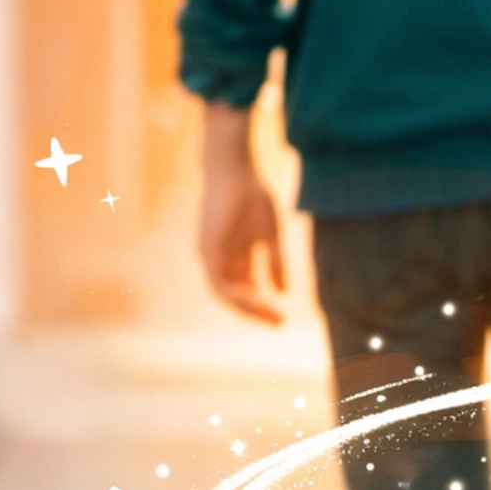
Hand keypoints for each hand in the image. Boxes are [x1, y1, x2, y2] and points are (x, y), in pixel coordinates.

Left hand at [199, 101, 284, 322]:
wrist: (233, 166)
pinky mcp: (206, 248)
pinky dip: (237, 293)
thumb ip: (276, 261)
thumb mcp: (271, 233)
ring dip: (248, 307)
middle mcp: (218, 259)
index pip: (244, 290)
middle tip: (280, 324)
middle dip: (257, 312)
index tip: (284, 319)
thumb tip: (284, 292)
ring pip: (225, 293)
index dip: (263, 306)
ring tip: (272, 316)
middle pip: (235, 296)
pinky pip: (218, 280)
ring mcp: (210, 254)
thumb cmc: (252, 193)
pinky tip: (257, 299)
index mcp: (233, 255)